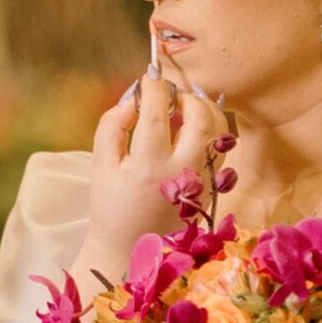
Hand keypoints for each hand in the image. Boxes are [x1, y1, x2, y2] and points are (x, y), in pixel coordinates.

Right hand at [82, 68, 215, 260]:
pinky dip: (211, 130)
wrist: (127, 246)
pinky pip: (221, 148)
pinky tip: (193, 127)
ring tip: (184, 107)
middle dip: (186, 96)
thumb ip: (112, 125)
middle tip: (170, 93)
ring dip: (204, 110)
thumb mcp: (100, 164)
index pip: (158, 114)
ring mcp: (202, 182)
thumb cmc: (110, 205)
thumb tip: (134, 99)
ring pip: (219, 131)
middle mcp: (181, 174)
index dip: (154, 88)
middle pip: (199, 118)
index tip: (149, 76)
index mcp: (148, 167)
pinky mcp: (212, 188)